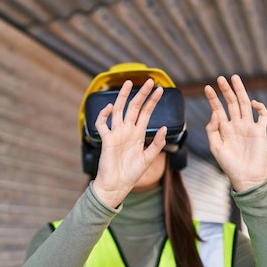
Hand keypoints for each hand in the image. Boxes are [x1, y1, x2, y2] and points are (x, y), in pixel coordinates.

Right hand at [92, 79, 167, 207]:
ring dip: (122, 97)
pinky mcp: (106, 140)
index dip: (153, 101)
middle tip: (149, 81)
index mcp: (138, 134)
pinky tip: (110, 107)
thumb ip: (156, 144)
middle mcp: (127, 131)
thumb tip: (164, 128)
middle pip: (134, 107)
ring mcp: (116, 134)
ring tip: (128, 83)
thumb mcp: (148, 159)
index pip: (146, 113)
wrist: (117, 185)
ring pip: (118, 110)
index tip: (160, 89)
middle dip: (141, 94)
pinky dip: (104, 114)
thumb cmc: (131, 174)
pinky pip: (102, 124)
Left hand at [204, 75, 266, 191]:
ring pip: (245, 104)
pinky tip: (253, 102)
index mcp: (224, 129)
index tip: (207, 87)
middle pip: (231, 103)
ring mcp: (248, 127)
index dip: (213, 98)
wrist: (246, 176)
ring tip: (235, 79)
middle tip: (221, 78)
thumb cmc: (229, 165)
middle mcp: (236, 125)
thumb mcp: (216, 148)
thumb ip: (212, 130)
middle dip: (226, 90)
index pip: (218, 109)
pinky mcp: (260, 131)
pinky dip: (260, 107)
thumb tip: (214, 113)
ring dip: (241, 91)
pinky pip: (262, 115)